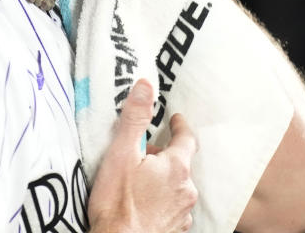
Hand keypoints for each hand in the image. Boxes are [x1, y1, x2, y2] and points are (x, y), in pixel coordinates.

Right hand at [88, 79, 198, 232]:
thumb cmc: (117, 204)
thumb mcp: (121, 154)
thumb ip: (135, 119)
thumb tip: (146, 85)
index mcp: (176, 167)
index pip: (187, 138)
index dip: (180, 126)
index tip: (175, 119)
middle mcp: (186, 190)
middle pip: (180, 163)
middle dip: (164, 156)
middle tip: (143, 155)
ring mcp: (183, 213)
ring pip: (177, 187)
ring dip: (163, 181)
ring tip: (140, 182)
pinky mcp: (176, 231)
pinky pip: (173, 208)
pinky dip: (161, 202)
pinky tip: (144, 205)